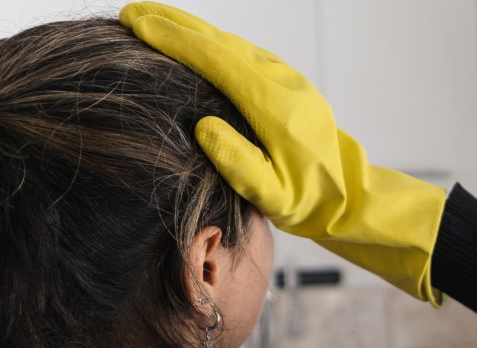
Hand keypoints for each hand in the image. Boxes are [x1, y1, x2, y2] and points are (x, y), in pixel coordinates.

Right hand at [119, 2, 447, 306]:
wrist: (345, 194)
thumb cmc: (307, 200)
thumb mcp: (273, 196)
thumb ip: (240, 165)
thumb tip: (203, 127)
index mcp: (275, 106)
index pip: (217, 62)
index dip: (176, 41)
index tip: (140, 25)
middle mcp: (281, 82)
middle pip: (220, 42)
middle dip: (174, 24)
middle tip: (131, 12)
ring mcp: (285, 78)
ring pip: (230, 43)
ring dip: (190, 29)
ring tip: (150, 20)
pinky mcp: (285, 82)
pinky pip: (241, 53)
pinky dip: (210, 42)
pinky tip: (190, 42)